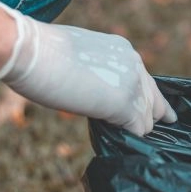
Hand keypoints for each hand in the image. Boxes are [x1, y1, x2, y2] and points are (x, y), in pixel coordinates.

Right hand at [0, 0, 175, 135]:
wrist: (31, 51)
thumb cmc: (41, 51)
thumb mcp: (77, 54)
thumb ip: (94, 70)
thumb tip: (90, 86)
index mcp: (122, 49)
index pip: (143, 78)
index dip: (145, 95)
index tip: (151, 108)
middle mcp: (133, 64)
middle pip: (153, 99)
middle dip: (153, 115)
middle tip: (158, 126)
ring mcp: (132, 85)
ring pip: (147, 118)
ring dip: (136, 129)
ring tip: (129, 139)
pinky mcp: (124, 105)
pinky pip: (138, 130)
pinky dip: (129, 138)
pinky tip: (120, 142)